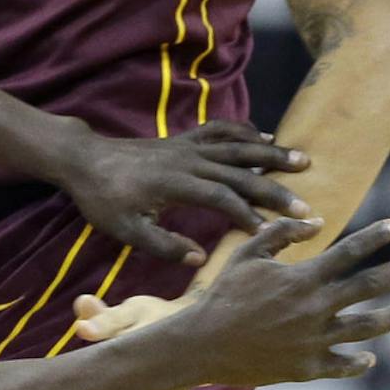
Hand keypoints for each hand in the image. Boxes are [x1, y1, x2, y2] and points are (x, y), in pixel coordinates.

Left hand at [57, 119, 311, 265]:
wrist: (84, 160)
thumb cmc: (102, 199)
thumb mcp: (124, 230)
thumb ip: (161, 245)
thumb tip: (198, 259)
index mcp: (174, 184)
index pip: (221, 198)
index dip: (248, 214)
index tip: (272, 231)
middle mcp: (188, 160)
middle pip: (239, 172)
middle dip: (274, 189)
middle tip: (305, 206)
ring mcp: (187, 146)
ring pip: (237, 146)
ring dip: (271, 154)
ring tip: (304, 161)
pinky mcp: (183, 139)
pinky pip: (220, 130)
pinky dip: (244, 131)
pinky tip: (265, 137)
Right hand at [161, 217, 389, 387]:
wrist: (200, 345)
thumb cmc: (222, 297)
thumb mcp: (246, 256)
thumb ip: (281, 234)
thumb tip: (316, 222)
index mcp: (302, 278)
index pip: (349, 251)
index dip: (375, 236)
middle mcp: (315, 307)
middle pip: (369, 286)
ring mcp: (313, 339)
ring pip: (366, 327)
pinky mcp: (306, 367)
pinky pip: (343, 365)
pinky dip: (359, 362)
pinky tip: (369, 356)